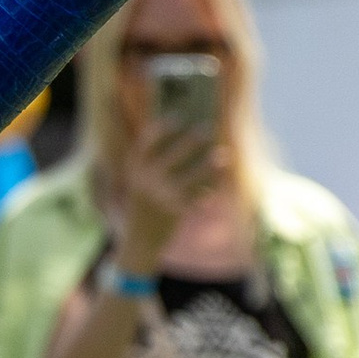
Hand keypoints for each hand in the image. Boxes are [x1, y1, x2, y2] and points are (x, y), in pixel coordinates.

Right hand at [117, 114, 228, 270]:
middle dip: (193, 140)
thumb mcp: (143, 181)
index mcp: (136, 169)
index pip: (148, 142)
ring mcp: (161, 196)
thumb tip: (193, 136)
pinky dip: (210, 188)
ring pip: (192, 175)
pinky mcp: (176, 210)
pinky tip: (217, 183)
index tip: (179, 116)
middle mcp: (146, 181)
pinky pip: (199, 194)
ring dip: (209, 164)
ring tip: (222, 155)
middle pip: (175, 153)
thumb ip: (160, 160)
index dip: (164, 127)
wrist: (138, 241)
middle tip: (208, 129)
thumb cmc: (145, 203)